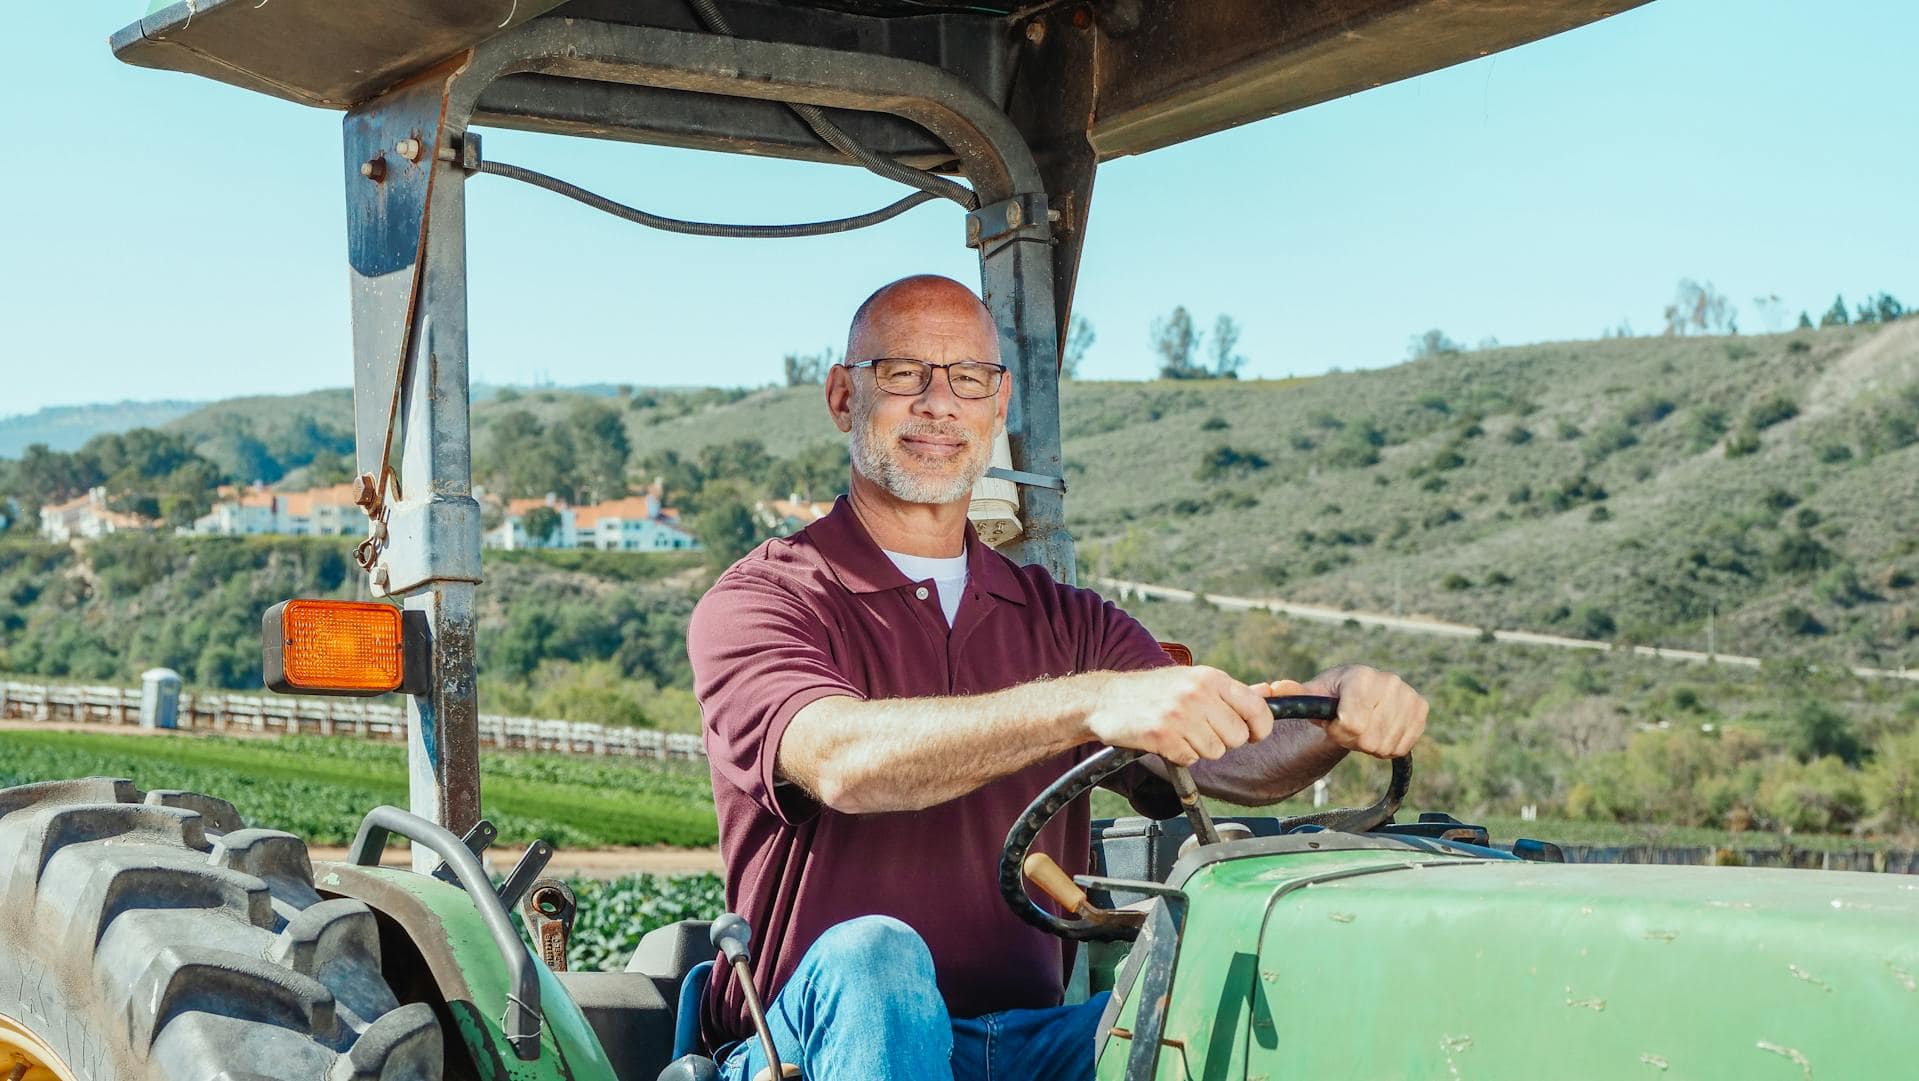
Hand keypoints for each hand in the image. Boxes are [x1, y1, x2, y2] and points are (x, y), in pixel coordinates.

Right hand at [1086, 666, 1273, 766]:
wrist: (1106, 699)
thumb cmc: (1153, 691)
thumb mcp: (1192, 680)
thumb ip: (1229, 692)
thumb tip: (1269, 693)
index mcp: (1210, 678)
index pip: (1257, 709)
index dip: (1260, 728)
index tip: (1253, 734)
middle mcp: (1198, 693)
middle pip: (1238, 737)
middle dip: (1223, 740)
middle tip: (1201, 730)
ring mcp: (1180, 714)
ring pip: (1215, 751)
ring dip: (1199, 748)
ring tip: (1180, 732)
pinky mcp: (1163, 735)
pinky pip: (1190, 759)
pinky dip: (1180, 755)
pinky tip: (1166, 740)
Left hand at [1253, 664, 1426, 758]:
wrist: (1361, 693)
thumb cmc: (1332, 696)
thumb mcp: (1312, 695)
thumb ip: (1295, 695)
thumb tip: (1273, 688)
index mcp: (1361, 676)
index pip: (1351, 723)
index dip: (1339, 731)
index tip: (1334, 723)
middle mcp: (1390, 682)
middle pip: (1368, 738)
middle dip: (1354, 739)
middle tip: (1350, 726)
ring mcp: (1409, 695)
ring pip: (1385, 746)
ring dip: (1370, 745)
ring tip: (1364, 727)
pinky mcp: (1421, 710)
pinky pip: (1402, 747)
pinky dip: (1388, 747)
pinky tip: (1380, 730)